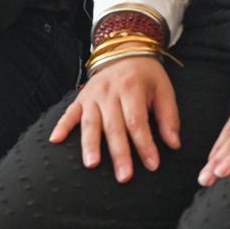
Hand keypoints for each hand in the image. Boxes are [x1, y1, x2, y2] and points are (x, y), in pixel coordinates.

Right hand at [50, 57, 178, 182]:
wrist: (126, 51)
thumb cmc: (147, 77)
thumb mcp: (164, 91)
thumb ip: (169, 118)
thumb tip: (174, 144)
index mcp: (132, 89)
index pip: (137, 121)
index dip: (145, 144)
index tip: (152, 165)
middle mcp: (109, 92)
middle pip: (114, 126)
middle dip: (119, 153)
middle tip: (124, 176)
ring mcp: (92, 95)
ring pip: (90, 122)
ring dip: (90, 144)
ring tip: (91, 164)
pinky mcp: (81, 97)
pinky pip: (69, 112)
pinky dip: (62, 126)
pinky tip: (55, 140)